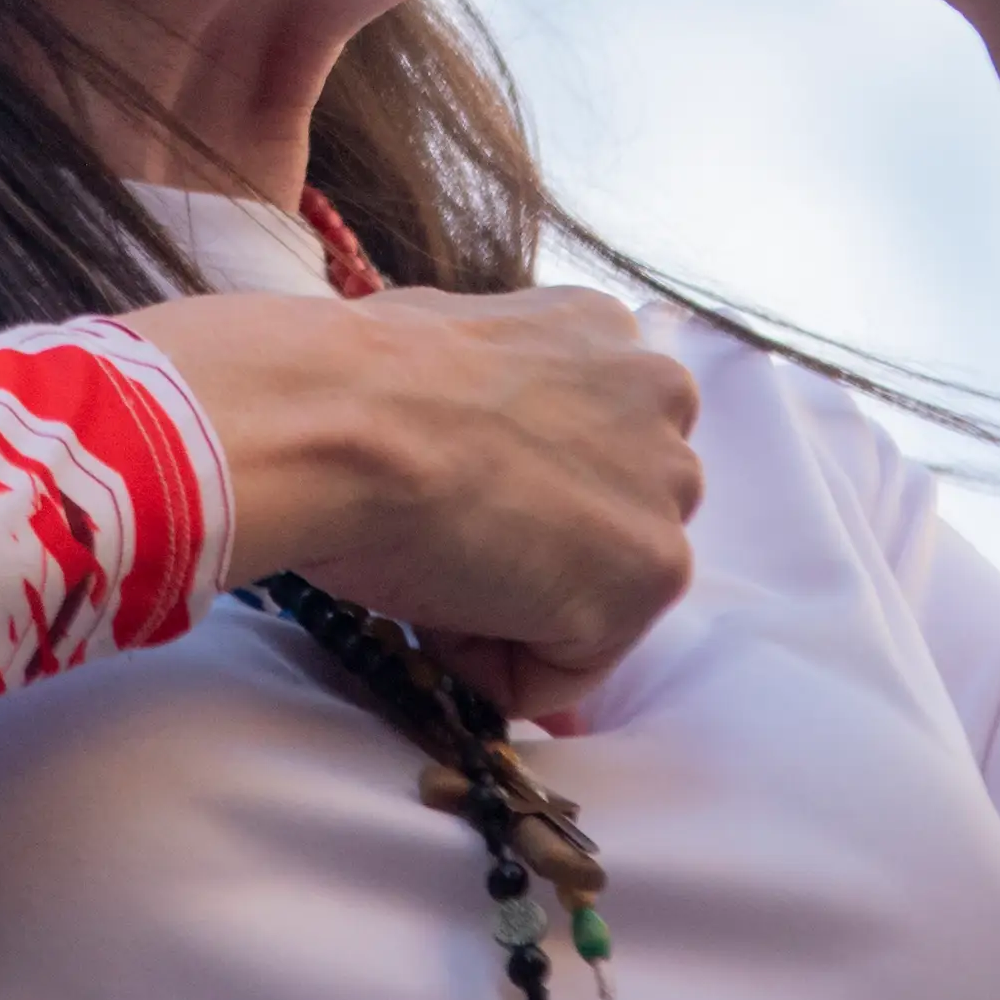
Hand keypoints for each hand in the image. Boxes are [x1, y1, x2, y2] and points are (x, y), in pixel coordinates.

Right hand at [120, 283, 701, 718]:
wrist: (332, 424)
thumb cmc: (346, 387)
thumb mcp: (442, 357)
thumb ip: (496, 404)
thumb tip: (469, 458)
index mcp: (603, 330)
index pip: (581, 450)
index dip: (503, 495)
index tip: (444, 498)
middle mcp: (661, 395)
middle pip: (599, 523)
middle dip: (524, 553)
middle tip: (436, 540)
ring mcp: (666, 487)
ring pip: (589, 597)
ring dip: (509, 609)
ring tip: (433, 565)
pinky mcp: (651, 572)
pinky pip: (565, 668)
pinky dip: (494, 668)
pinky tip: (441, 610)